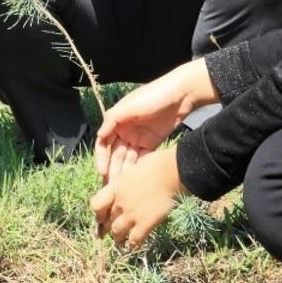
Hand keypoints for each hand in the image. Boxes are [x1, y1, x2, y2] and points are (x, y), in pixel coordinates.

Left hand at [91, 147, 184, 248]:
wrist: (173, 171)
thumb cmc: (158, 164)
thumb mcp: (136, 167)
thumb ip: (128, 180)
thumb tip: (129, 184)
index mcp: (117, 187)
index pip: (96, 204)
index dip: (98, 213)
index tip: (102, 217)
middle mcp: (120, 202)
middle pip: (108, 220)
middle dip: (109, 227)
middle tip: (113, 231)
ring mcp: (132, 214)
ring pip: (117, 232)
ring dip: (118, 238)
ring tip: (120, 241)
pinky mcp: (145, 223)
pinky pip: (134, 240)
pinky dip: (133, 244)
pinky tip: (135, 246)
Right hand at [95, 58, 217, 183]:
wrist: (182, 94)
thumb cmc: (154, 95)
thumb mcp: (130, 105)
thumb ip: (113, 119)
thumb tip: (99, 135)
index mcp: (117, 121)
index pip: (104, 143)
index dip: (102, 158)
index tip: (103, 172)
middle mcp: (125, 131)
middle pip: (115, 154)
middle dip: (113, 170)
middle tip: (111, 188)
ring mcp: (138, 138)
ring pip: (128, 159)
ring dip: (124, 173)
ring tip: (123, 188)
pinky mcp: (152, 143)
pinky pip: (142, 158)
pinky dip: (138, 168)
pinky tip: (136, 180)